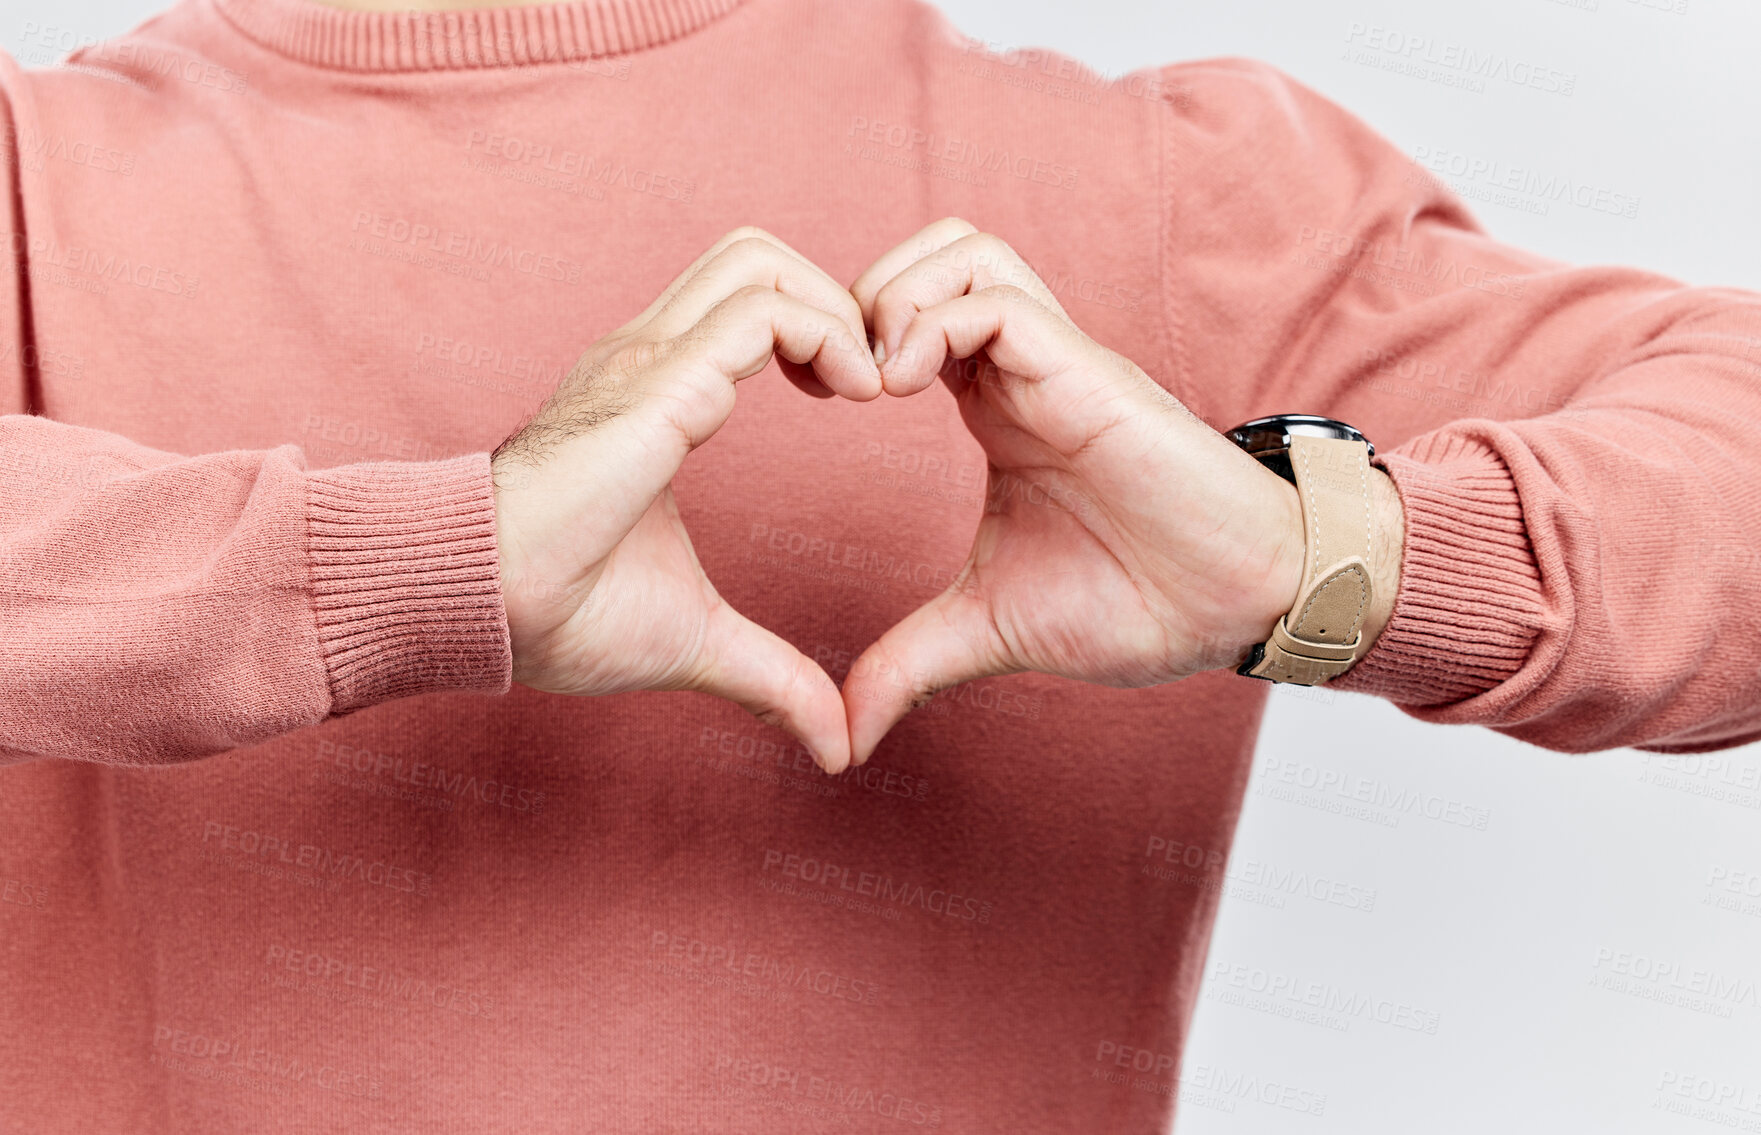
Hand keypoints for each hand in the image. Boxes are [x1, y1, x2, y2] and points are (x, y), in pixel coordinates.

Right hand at [492, 227, 881, 771]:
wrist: (474, 606)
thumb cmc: (557, 612)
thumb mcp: (696, 638)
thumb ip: (771, 677)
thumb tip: (835, 745)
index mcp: (654, 393)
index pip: (745, 303)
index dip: (817, 331)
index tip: (855, 402)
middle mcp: (649, 356)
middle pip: (757, 256)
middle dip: (834, 301)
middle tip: (870, 386)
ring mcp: (648, 360)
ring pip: (763, 263)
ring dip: (838, 311)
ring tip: (870, 389)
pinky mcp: (658, 385)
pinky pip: (763, 313)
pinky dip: (829, 334)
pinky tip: (855, 397)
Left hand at [840, 218, 1402, 763]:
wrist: (1239, 607)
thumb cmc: (1138, 603)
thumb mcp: (988, 631)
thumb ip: (908, 664)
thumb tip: (844, 735)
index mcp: (994, 409)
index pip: (909, 316)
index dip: (846, 337)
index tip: (813, 397)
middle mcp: (1022, 372)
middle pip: (931, 254)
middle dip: (860, 295)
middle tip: (833, 378)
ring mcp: (1056, 365)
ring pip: (963, 250)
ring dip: (897, 296)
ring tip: (874, 380)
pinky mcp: (1086, 374)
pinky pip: (998, 302)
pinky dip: (934, 324)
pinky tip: (905, 388)